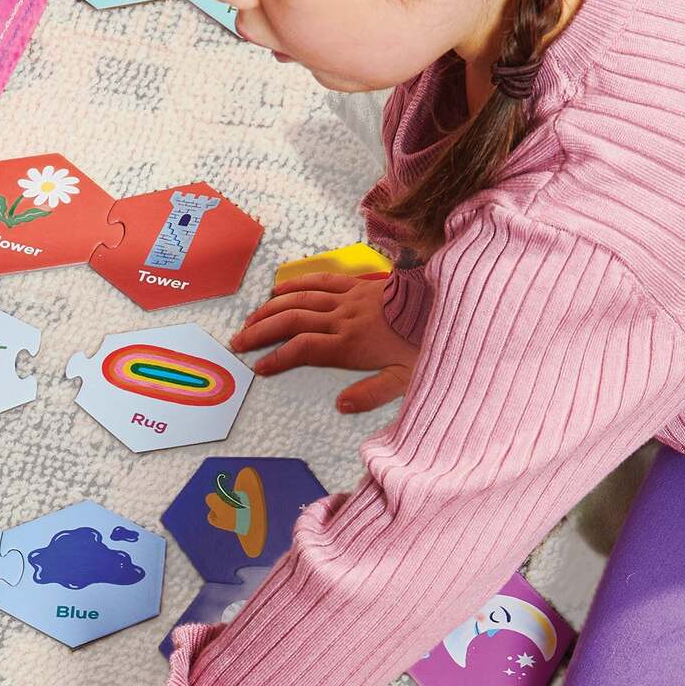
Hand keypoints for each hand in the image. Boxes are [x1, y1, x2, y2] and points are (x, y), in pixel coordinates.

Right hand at [230, 272, 418, 412]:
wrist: (447, 303)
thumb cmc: (427, 343)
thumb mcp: (407, 379)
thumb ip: (372, 393)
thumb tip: (341, 406)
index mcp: (350, 344)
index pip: (302, 349)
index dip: (277, 357)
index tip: (258, 367)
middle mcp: (342, 318)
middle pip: (291, 321)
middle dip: (261, 331)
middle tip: (238, 342)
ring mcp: (348, 298)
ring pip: (300, 299)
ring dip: (270, 309)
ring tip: (249, 319)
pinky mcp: (357, 285)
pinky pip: (321, 280)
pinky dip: (296, 284)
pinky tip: (279, 290)